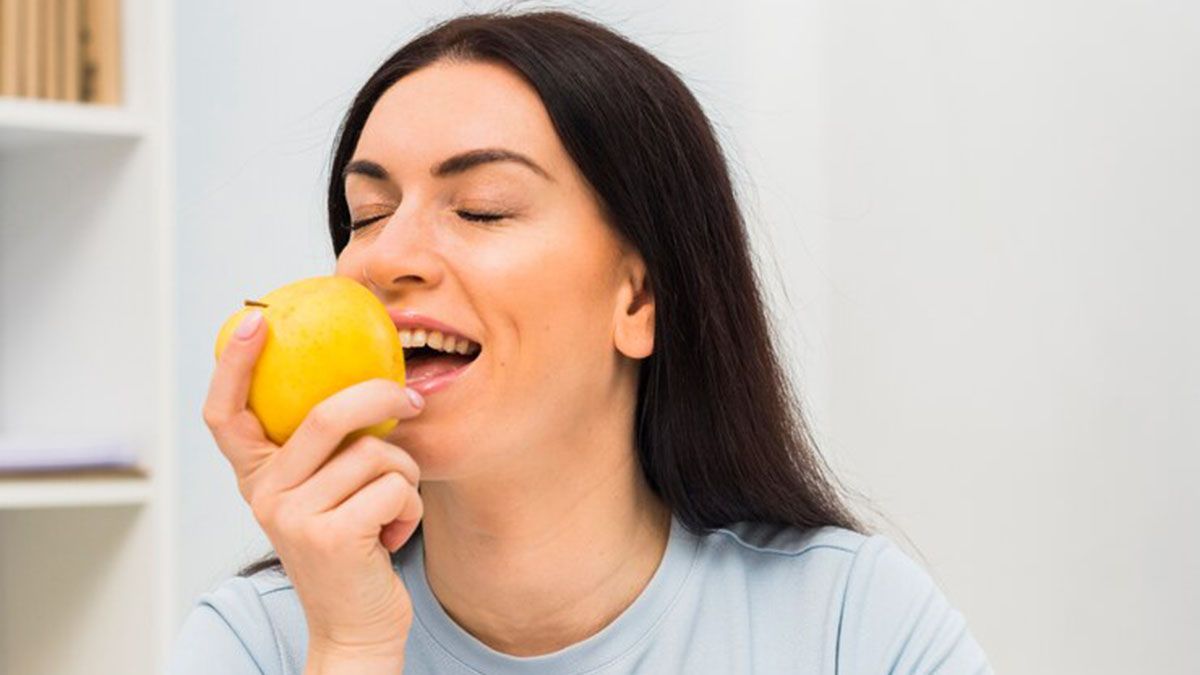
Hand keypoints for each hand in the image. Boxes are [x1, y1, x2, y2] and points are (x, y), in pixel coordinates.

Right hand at [202, 310, 422, 666]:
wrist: (357, 626)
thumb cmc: (354, 546)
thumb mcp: (328, 492)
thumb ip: (329, 448)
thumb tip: (370, 380)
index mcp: (258, 478)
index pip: (226, 414)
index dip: (236, 364)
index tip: (257, 319)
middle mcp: (264, 495)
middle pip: (325, 414)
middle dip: (381, 397)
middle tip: (411, 398)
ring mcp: (292, 516)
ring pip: (374, 452)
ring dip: (403, 476)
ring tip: (390, 508)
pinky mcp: (330, 537)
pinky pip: (394, 486)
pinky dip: (410, 507)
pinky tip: (392, 534)